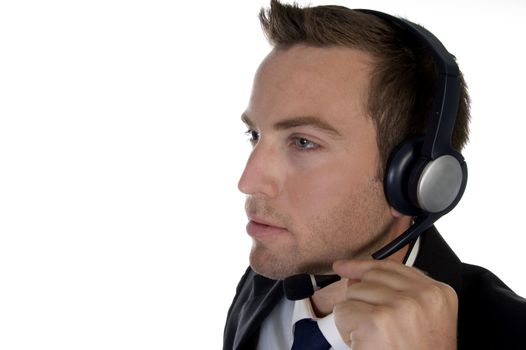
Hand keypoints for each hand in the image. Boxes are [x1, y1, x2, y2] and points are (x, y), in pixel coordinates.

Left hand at [332, 259, 457, 349]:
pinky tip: (365, 344)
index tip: (345, 266)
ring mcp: (400, 307)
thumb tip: (356, 277)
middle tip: (373, 326)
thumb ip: (399, 293)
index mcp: (438, 293)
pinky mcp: (377, 321)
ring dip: (355, 318)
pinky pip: (343, 311)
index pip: (392, 267)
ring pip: (353, 294)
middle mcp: (422, 296)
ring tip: (376, 340)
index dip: (364, 266)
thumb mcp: (423, 321)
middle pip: (370, 277)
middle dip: (361, 299)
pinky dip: (346, 330)